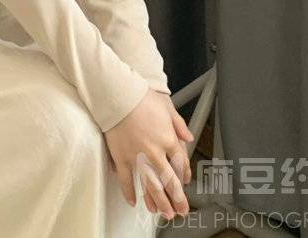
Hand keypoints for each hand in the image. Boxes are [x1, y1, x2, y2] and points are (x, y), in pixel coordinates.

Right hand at [104, 88, 193, 221]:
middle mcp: (155, 152)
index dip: (184, 175)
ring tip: (164, 213)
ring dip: (159, 202)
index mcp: (168, 139)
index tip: (185, 183)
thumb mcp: (167, 107)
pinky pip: (126, 179)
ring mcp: (138, 157)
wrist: (119, 94)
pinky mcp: (122, 157)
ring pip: (151, 185)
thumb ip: (179, 124)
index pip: (180, 163)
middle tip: (181, 210)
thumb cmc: (141, 97)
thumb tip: (188, 137)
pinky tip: (134, 201)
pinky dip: (129, 192)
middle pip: (169, 180)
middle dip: (177, 198)